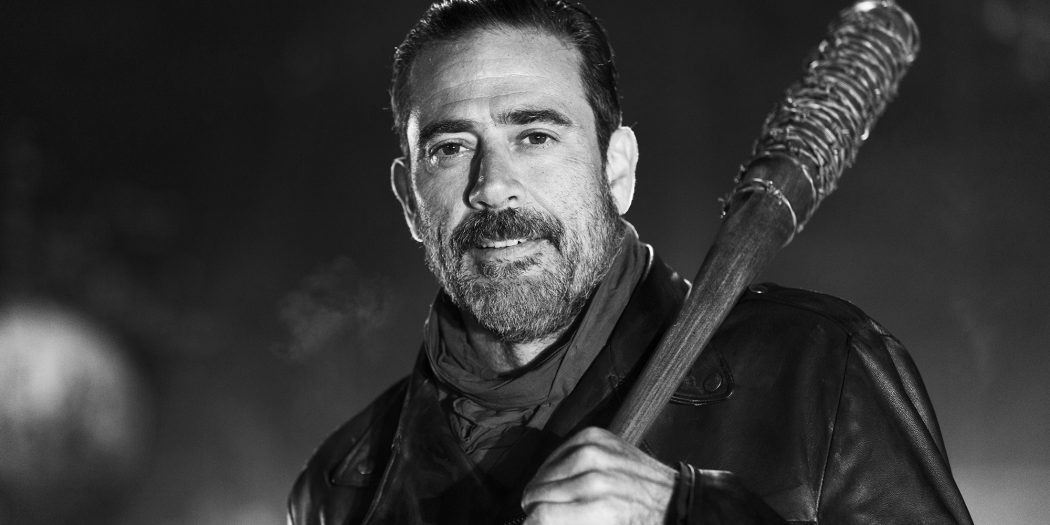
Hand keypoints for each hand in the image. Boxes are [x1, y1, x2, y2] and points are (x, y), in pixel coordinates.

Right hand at [521, 426, 675, 524]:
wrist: (674, 499)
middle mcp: (596, 478)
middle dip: (533, 508)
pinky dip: (550, 466)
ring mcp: (596, 453)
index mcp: (600, 509)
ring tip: (540, 499)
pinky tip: (552, 478)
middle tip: (534, 515)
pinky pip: (558, 450)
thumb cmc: (640, 523)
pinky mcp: (596, 437)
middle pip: (539, 493)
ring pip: (544, 472)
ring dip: (538, 488)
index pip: (542, 516)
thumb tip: (539, 523)